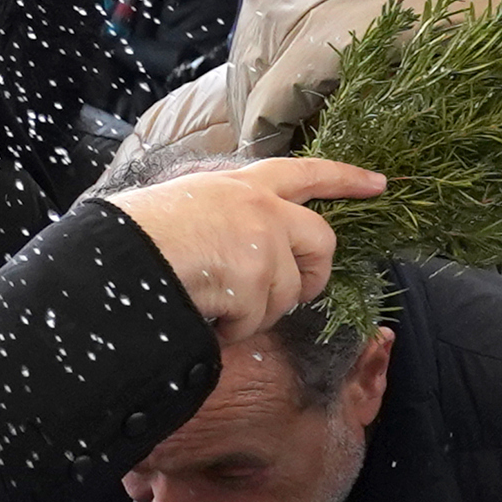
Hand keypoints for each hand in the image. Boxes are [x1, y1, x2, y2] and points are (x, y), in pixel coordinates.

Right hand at [103, 156, 384, 344]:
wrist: (123, 255)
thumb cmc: (138, 235)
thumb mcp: (185, 204)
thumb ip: (223, 217)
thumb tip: (234, 252)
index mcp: (242, 184)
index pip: (305, 172)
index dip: (344, 178)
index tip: (378, 184)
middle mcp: (262, 208)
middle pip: (321, 241)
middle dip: (315, 274)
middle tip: (297, 292)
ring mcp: (264, 244)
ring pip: (287, 293)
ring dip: (254, 311)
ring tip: (211, 302)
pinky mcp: (258, 280)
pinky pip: (256, 321)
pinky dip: (231, 329)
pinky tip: (203, 313)